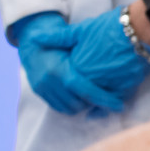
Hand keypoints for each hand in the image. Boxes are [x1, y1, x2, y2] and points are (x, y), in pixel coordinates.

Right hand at [10, 11, 124, 115]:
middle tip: (110, 102)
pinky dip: (72, 106)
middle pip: (78, 103)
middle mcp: (49, 82)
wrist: (31, 43)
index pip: (85, 91)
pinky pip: (58, 108)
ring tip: (96, 100)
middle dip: (95, 105)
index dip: (103, 99)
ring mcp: (42, 88)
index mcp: (59, 70)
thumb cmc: (57, 41)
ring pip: (69, 108)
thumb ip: (90, 55)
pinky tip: (82, 98)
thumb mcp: (71, 42)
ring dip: (84, 106)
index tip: (118, 104)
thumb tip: (109, 54)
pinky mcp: (39, 92)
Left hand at [67, 6, 149, 100]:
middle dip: (78, 94)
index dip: (65, 82)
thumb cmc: (110, 27)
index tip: (67, 80)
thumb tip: (35, 37)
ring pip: (95, 101)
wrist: (140, 29)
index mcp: (76, 66)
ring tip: (94, 98)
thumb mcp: (81, 30)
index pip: (65, 82)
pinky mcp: (125, 89)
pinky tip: (108, 106)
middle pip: (79, 94)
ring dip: (94, 101)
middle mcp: (90, 79)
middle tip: (80, 91)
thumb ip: (58, 38)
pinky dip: (109, 105)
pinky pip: (113, 103)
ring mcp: (107, 85)